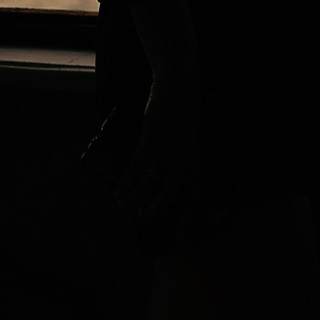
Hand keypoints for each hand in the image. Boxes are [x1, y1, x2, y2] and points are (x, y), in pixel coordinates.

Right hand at [117, 69, 204, 238]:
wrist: (180, 84)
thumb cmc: (189, 112)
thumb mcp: (198, 140)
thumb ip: (190, 163)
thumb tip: (179, 184)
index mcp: (201, 162)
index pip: (197, 198)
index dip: (188, 220)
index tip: (179, 235)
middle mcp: (188, 161)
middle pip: (170, 198)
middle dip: (154, 212)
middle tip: (143, 216)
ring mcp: (170, 151)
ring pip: (150, 186)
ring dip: (134, 199)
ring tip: (125, 204)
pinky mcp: (152, 141)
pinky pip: (136, 169)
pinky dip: (125, 183)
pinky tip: (119, 191)